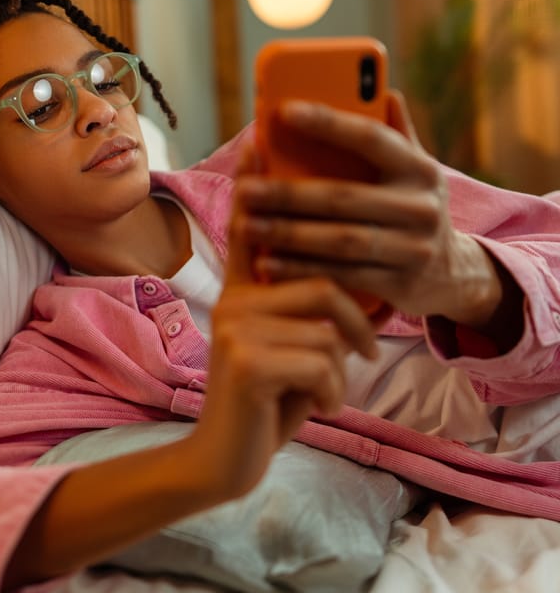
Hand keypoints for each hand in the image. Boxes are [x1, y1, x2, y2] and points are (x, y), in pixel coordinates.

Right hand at [189, 145, 378, 500]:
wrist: (226, 456)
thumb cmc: (268, 398)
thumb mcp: (287, 348)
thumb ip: (299, 311)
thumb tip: (341, 285)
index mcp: (243, 291)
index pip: (250, 226)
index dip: (255, 180)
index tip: (260, 136)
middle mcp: (235, 300)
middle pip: (322, 284)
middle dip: (355, 326)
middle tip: (365, 349)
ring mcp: (237, 328)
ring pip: (328, 327)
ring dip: (343, 370)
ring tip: (325, 390)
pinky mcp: (247, 362)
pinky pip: (323, 362)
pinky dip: (334, 393)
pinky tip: (315, 407)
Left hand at [240, 91, 509, 329]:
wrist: (452, 273)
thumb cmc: (410, 207)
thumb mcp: (413, 170)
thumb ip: (395, 134)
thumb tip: (382, 88)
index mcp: (419, 168)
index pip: (371, 137)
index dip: (329, 123)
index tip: (284, 110)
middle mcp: (422, 206)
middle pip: (344, 197)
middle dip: (288, 195)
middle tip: (245, 191)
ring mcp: (415, 248)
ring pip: (340, 241)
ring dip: (288, 235)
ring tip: (246, 226)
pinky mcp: (401, 284)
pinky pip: (342, 276)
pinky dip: (301, 269)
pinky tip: (267, 262)